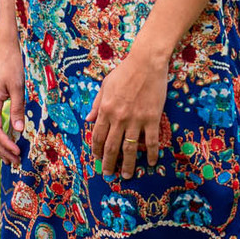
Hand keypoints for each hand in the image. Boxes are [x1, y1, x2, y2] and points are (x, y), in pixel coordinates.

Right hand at [0, 35, 25, 165]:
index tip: (17, 152)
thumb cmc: (11, 63)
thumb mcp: (18, 85)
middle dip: (2, 150)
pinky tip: (7, 140)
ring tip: (11, 158)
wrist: (3, 47)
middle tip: (16, 163)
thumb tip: (18, 130)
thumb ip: (17, 108)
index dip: (5, 144)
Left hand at [88, 47, 168, 179]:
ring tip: (126, 176)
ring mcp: (136, 120)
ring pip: (129, 149)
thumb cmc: (125, 71)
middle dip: (108, 163)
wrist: (146, 62)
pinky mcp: (151, 118)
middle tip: (108, 174)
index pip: (97, 136)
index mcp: (105, 110)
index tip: (97, 159)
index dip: (96, 150)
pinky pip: (150, 141)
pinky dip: (150, 154)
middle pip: (111, 147)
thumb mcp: (105, 86)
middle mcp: (119, 118)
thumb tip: (88, 119)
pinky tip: (150, 163)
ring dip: (127, 165)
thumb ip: (97, 104)